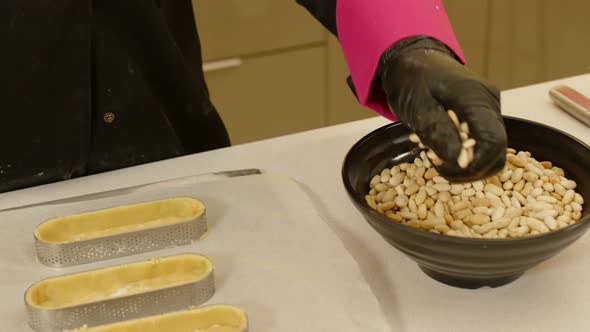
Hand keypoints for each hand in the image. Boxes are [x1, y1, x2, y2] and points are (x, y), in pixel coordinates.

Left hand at [378, 37, 506, 181]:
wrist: (413, 58)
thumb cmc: (411, 78)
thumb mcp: (416, 106)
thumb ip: (437, 132)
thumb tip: (458, 163)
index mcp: (476, 98)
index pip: (493, 142)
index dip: (476, 165)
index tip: (448, 172)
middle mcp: (490, 103)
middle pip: (498, 150)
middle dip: (472, 169)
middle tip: (440, 170)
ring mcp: (490, 108)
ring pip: (492, 149)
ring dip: (469, 163)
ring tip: (439, 161)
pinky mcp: (484, 113)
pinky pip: (483, 140)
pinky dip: (466, 152)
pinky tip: (444, 150)